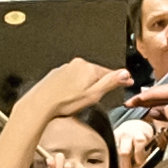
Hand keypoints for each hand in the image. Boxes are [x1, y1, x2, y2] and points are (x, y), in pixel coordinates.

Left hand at [16, 56, 134, 126]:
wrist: (40, 103)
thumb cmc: (65, 102)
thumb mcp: (94, 94)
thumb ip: (110, 82)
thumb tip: (124, 74)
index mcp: (88, 67)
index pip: (110, 72)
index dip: (120, 79)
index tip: (127, 82)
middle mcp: (76, 64)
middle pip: (96, 73)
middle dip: (102, 82)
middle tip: (104, 95)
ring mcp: (65, 68)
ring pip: (83, 75)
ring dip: (88, 84)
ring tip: (84, 98)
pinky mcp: (57, 74)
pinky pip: (72, 78)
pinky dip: (75, 85)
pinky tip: (72, 96)